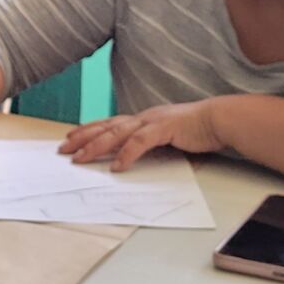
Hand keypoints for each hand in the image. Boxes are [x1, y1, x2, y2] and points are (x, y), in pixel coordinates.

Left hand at [59, 100, 224, 170]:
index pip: (109, 123)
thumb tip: (130, 158)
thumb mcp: (166, 137)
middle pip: (105, 127)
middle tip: (63, 149)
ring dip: (96, 147)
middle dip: (82, 138)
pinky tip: (117, 166)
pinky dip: (127, 154)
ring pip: (117, 134)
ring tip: (81, 159)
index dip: (88, 129)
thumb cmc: (196, 130)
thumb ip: (149, 144)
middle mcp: (143, 117)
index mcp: (142, 119)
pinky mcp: (165, 129)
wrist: (220, 120)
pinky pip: (141, 143)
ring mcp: (153, 121)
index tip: (70, 136)